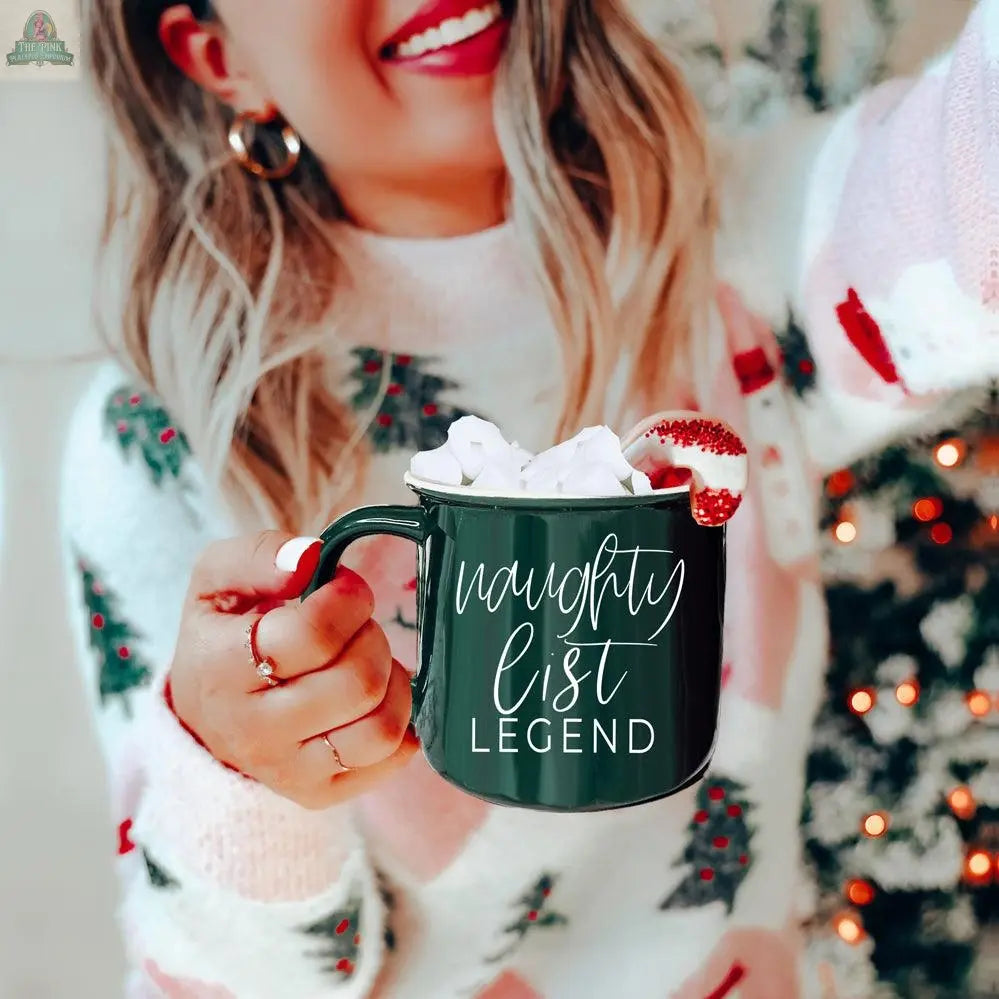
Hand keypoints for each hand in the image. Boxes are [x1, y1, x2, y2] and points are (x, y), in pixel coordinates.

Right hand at [169, 531, 418, 808]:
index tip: (345, 588)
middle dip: (370, 636)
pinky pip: (392, 756)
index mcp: (220, 669)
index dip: (347, 600)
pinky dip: (400, 718)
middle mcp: (252, 731)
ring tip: (367, 660)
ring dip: (392, 679)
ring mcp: (288, 771)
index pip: (312, 635)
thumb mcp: (215, 580)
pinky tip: (373, 696)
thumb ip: (258, 555)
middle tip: (355, 625)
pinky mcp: (321, 793)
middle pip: (357, 681)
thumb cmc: (221, 638)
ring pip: (381, 726)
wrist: (205, 718)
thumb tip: (310, 557)